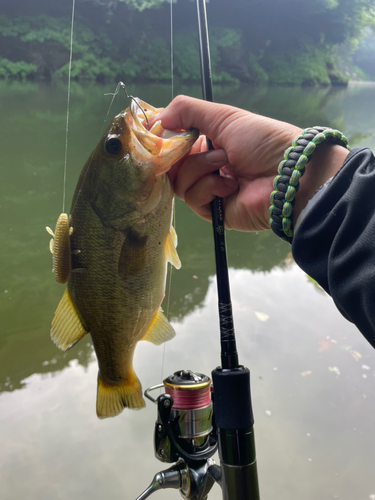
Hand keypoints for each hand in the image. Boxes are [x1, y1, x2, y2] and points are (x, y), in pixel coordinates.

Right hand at [155, 96, 348, 231]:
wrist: (288, 174)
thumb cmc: (261, 141)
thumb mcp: (224, 116)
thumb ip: (187, 110)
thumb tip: (155, 117)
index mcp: (211, 144)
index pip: (175, 143)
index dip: (165, 138)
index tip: (157, 130)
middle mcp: (208, 167)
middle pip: (171, 165)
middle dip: (179, 153)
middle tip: (192, 145)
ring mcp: (210, 191)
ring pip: (179, 182)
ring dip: (200, 167)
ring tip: (225, 162)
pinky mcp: (214, 212)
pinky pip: (193, 199)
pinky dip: (209, 187)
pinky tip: (230, 185)